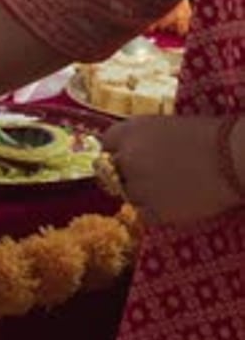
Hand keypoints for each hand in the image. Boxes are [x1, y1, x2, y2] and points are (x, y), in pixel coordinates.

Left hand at [101, 115, 238, 226]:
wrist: (232, 158)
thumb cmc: (208, 134)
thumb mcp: (167, 125)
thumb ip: (143, 138)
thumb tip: (131, 151)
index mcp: (130, 130)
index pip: (107, 143)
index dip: (119, 150)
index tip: (129, 156)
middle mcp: (127, 157)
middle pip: (113, 171)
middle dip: (129, 173)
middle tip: (154, 174)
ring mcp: (138, 186)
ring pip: (129, 195)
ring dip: (143, 193)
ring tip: (171, 187)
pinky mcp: (154, 212)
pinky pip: (144, 214)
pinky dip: (156, 211)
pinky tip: (176, 201)